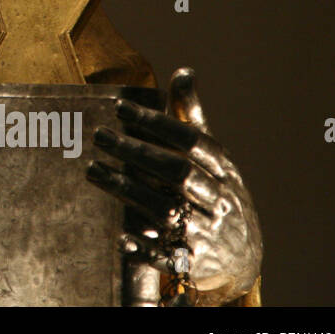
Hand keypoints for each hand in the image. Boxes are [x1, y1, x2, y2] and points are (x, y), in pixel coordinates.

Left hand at [87, 68, 261, 304]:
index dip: (157, 123)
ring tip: (91, 169)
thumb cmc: (216, 193)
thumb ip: (192, 117)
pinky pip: (169, 256)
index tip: (119, 107)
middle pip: (178, 172)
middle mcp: (219, 200)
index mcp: (224, 170)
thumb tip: (183, 71)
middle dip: (137, 152)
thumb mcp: (211, 158)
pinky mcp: (193, 262)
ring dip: (127, 189)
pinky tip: (120, 235)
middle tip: (100, 135)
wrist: (242, 258)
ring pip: (167, 209)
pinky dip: (146, 247)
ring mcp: (208, 233)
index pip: (192, 140)